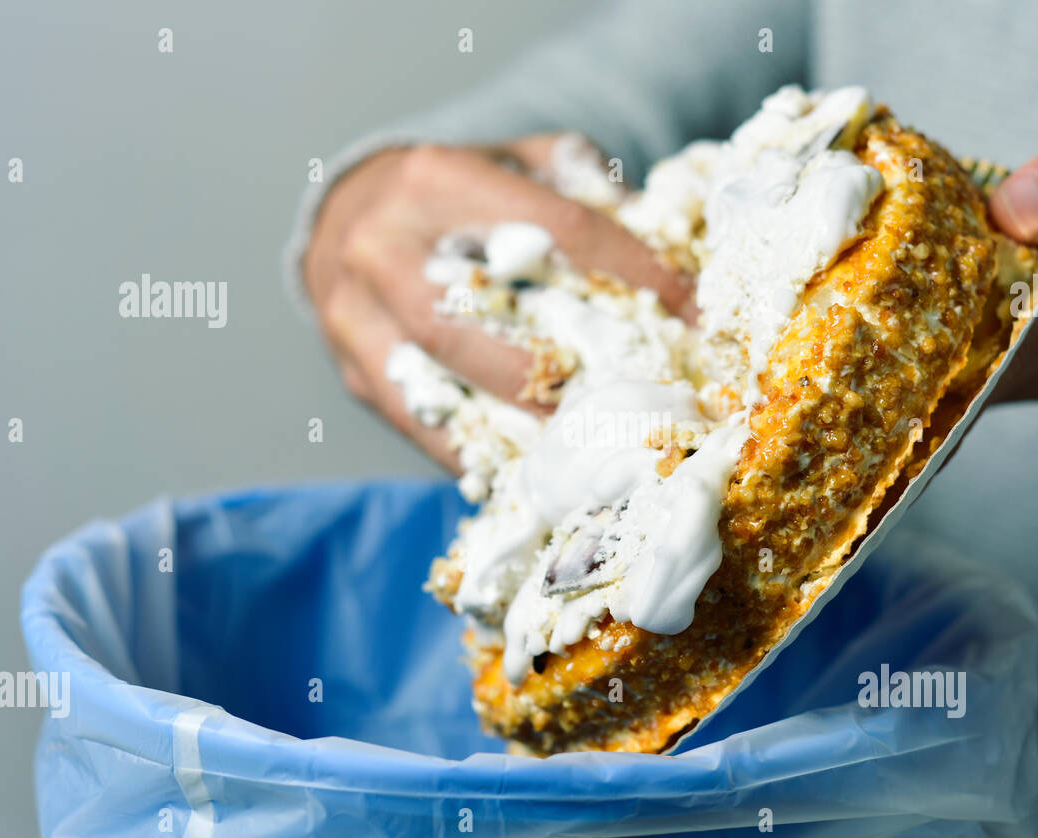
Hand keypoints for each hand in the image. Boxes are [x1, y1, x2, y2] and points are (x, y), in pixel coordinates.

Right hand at [303, 136, 695, 468]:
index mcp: (437, 178)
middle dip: (566, 363)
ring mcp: (355, 313)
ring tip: (594, 447)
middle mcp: (384, 244)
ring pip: (444, 376)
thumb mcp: (515, 163)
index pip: (552, 230)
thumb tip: (671, 248)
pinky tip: (532, 473)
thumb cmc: (454, 195)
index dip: (630, 272)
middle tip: (639, 398)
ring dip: (523, 418)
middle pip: (481, 316)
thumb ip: (583, 191)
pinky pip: (418, 422)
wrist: (344, 214)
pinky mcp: (353, 369)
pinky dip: (478, 452)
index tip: (693, 315)